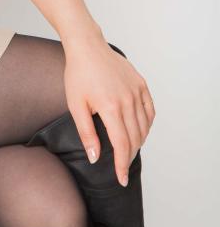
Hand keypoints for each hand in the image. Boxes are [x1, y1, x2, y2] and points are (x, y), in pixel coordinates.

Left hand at [62, 35, 155, 186]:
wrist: (87, 46)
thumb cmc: (78, 74)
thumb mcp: (76, 105)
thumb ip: (86, 133)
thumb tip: (95, 158)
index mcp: (111, 107)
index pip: (122, 145)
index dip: (122, 165)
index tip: (121, 179)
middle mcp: (128, 100)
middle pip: (135, 138)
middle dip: (129, 157)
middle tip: (122, 167)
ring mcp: (137, 91)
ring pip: (144, 127)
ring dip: (138, 142)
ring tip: (128, 151)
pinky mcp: (141, 84)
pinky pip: (150, 110)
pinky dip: (147, 124)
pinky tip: (139, 130)